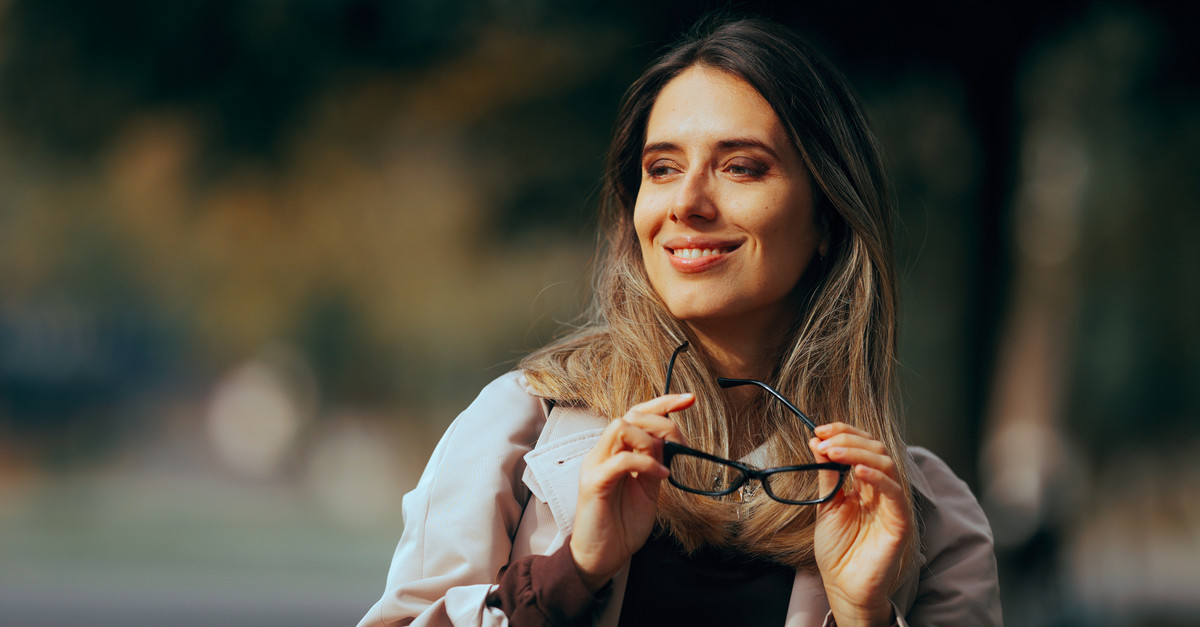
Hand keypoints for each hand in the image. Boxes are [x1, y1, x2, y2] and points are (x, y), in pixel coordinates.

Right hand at [569, 393, 691, 590]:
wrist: (601, 557)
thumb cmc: (622, 525)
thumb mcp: (647, 489)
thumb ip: (655, 463)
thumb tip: (672, 443)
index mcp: (614, 452)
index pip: (635, 415)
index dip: (662, 403)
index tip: (688, 399)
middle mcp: (602, 453)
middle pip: (630, 415)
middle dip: (662, 421)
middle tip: (681, 444)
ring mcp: (595, 465)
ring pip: (621, 428)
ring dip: (650, 441)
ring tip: (663, 464)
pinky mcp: (593, 483)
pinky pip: (621, 460)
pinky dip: (646, 463)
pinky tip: (660, 476)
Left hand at [809, 422, 911, 626]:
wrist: (842, 585)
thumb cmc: (838, 549)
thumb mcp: (827, 505)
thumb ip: (827, 476)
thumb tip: (817, 442)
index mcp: (866, 484)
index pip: (863, 446)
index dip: (844, 433)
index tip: (819, 430)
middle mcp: (882, 490)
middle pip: (875, 449)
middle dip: (847, 439)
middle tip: (823, 441)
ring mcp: (893, 504)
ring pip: (886, 464)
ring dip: (857, 452)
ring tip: (831, 452)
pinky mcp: (900, 522)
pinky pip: (895, 493)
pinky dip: (877, 478)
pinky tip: (857, 472)